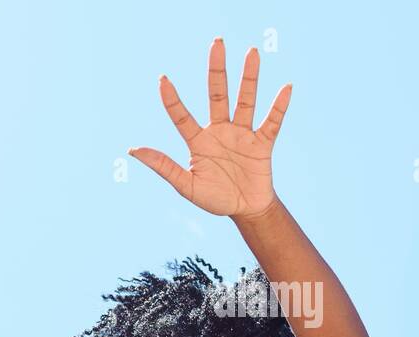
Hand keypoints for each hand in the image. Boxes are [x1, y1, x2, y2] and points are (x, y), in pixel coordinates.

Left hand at [130, 38, 290, 220]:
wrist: (244, 210)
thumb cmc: (213, 198)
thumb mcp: (185, 185)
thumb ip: (162, 166)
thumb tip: (133, 150)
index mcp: (198, 142)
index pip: (182, 116)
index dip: (172, 100)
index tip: (162, 79)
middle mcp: (220, 131)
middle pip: (217, 95)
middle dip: (216, 70)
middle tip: (216, 44)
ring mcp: (242, 134)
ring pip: (245, 100)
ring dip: (249, 78)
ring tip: (251, 53)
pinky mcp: (262, 143)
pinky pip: (272, 121)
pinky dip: (279, 106)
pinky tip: (286, 88)